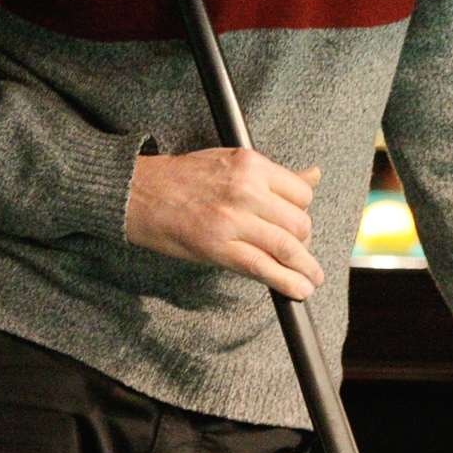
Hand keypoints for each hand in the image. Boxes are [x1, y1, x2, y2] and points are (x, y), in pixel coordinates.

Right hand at [125, 148, 323, 299]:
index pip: (301, 193)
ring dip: (305, 267)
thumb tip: (314, 175)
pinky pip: (263, 267)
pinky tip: (299, 289)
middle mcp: (246, 190)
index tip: (299, 223)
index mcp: (251, 165)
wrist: (138, 194)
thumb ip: (275, 175)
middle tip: (298, 252)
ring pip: (287, 247)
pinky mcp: (219, 248)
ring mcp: (233, 220)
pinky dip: (287, 282)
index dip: (304, 212)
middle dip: (304, 242)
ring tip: (311, 278)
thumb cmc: (183, 178)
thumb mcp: (232, 163)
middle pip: (299, 222)